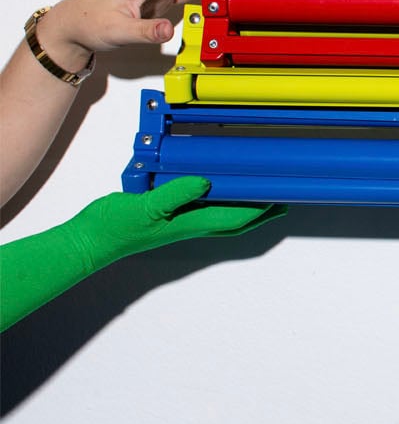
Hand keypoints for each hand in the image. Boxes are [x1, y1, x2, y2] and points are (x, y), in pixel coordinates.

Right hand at [62, 176, 284, 269]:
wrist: (90, 240)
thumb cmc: (115, 229)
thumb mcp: (145, 207)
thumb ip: (175, 194)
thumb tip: (204, 183)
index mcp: (191, 224)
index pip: (236, 217)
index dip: (261, 208)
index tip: (281, 196)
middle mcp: (190, 224)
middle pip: (236, 220)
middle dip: (262, 212)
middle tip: (282, 199)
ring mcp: (179, 221)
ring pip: (220, 214)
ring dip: (242, 206)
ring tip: (260, 193)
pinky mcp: (167, 215)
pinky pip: (199, 206)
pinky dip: (214, 198)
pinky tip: (214, 189)